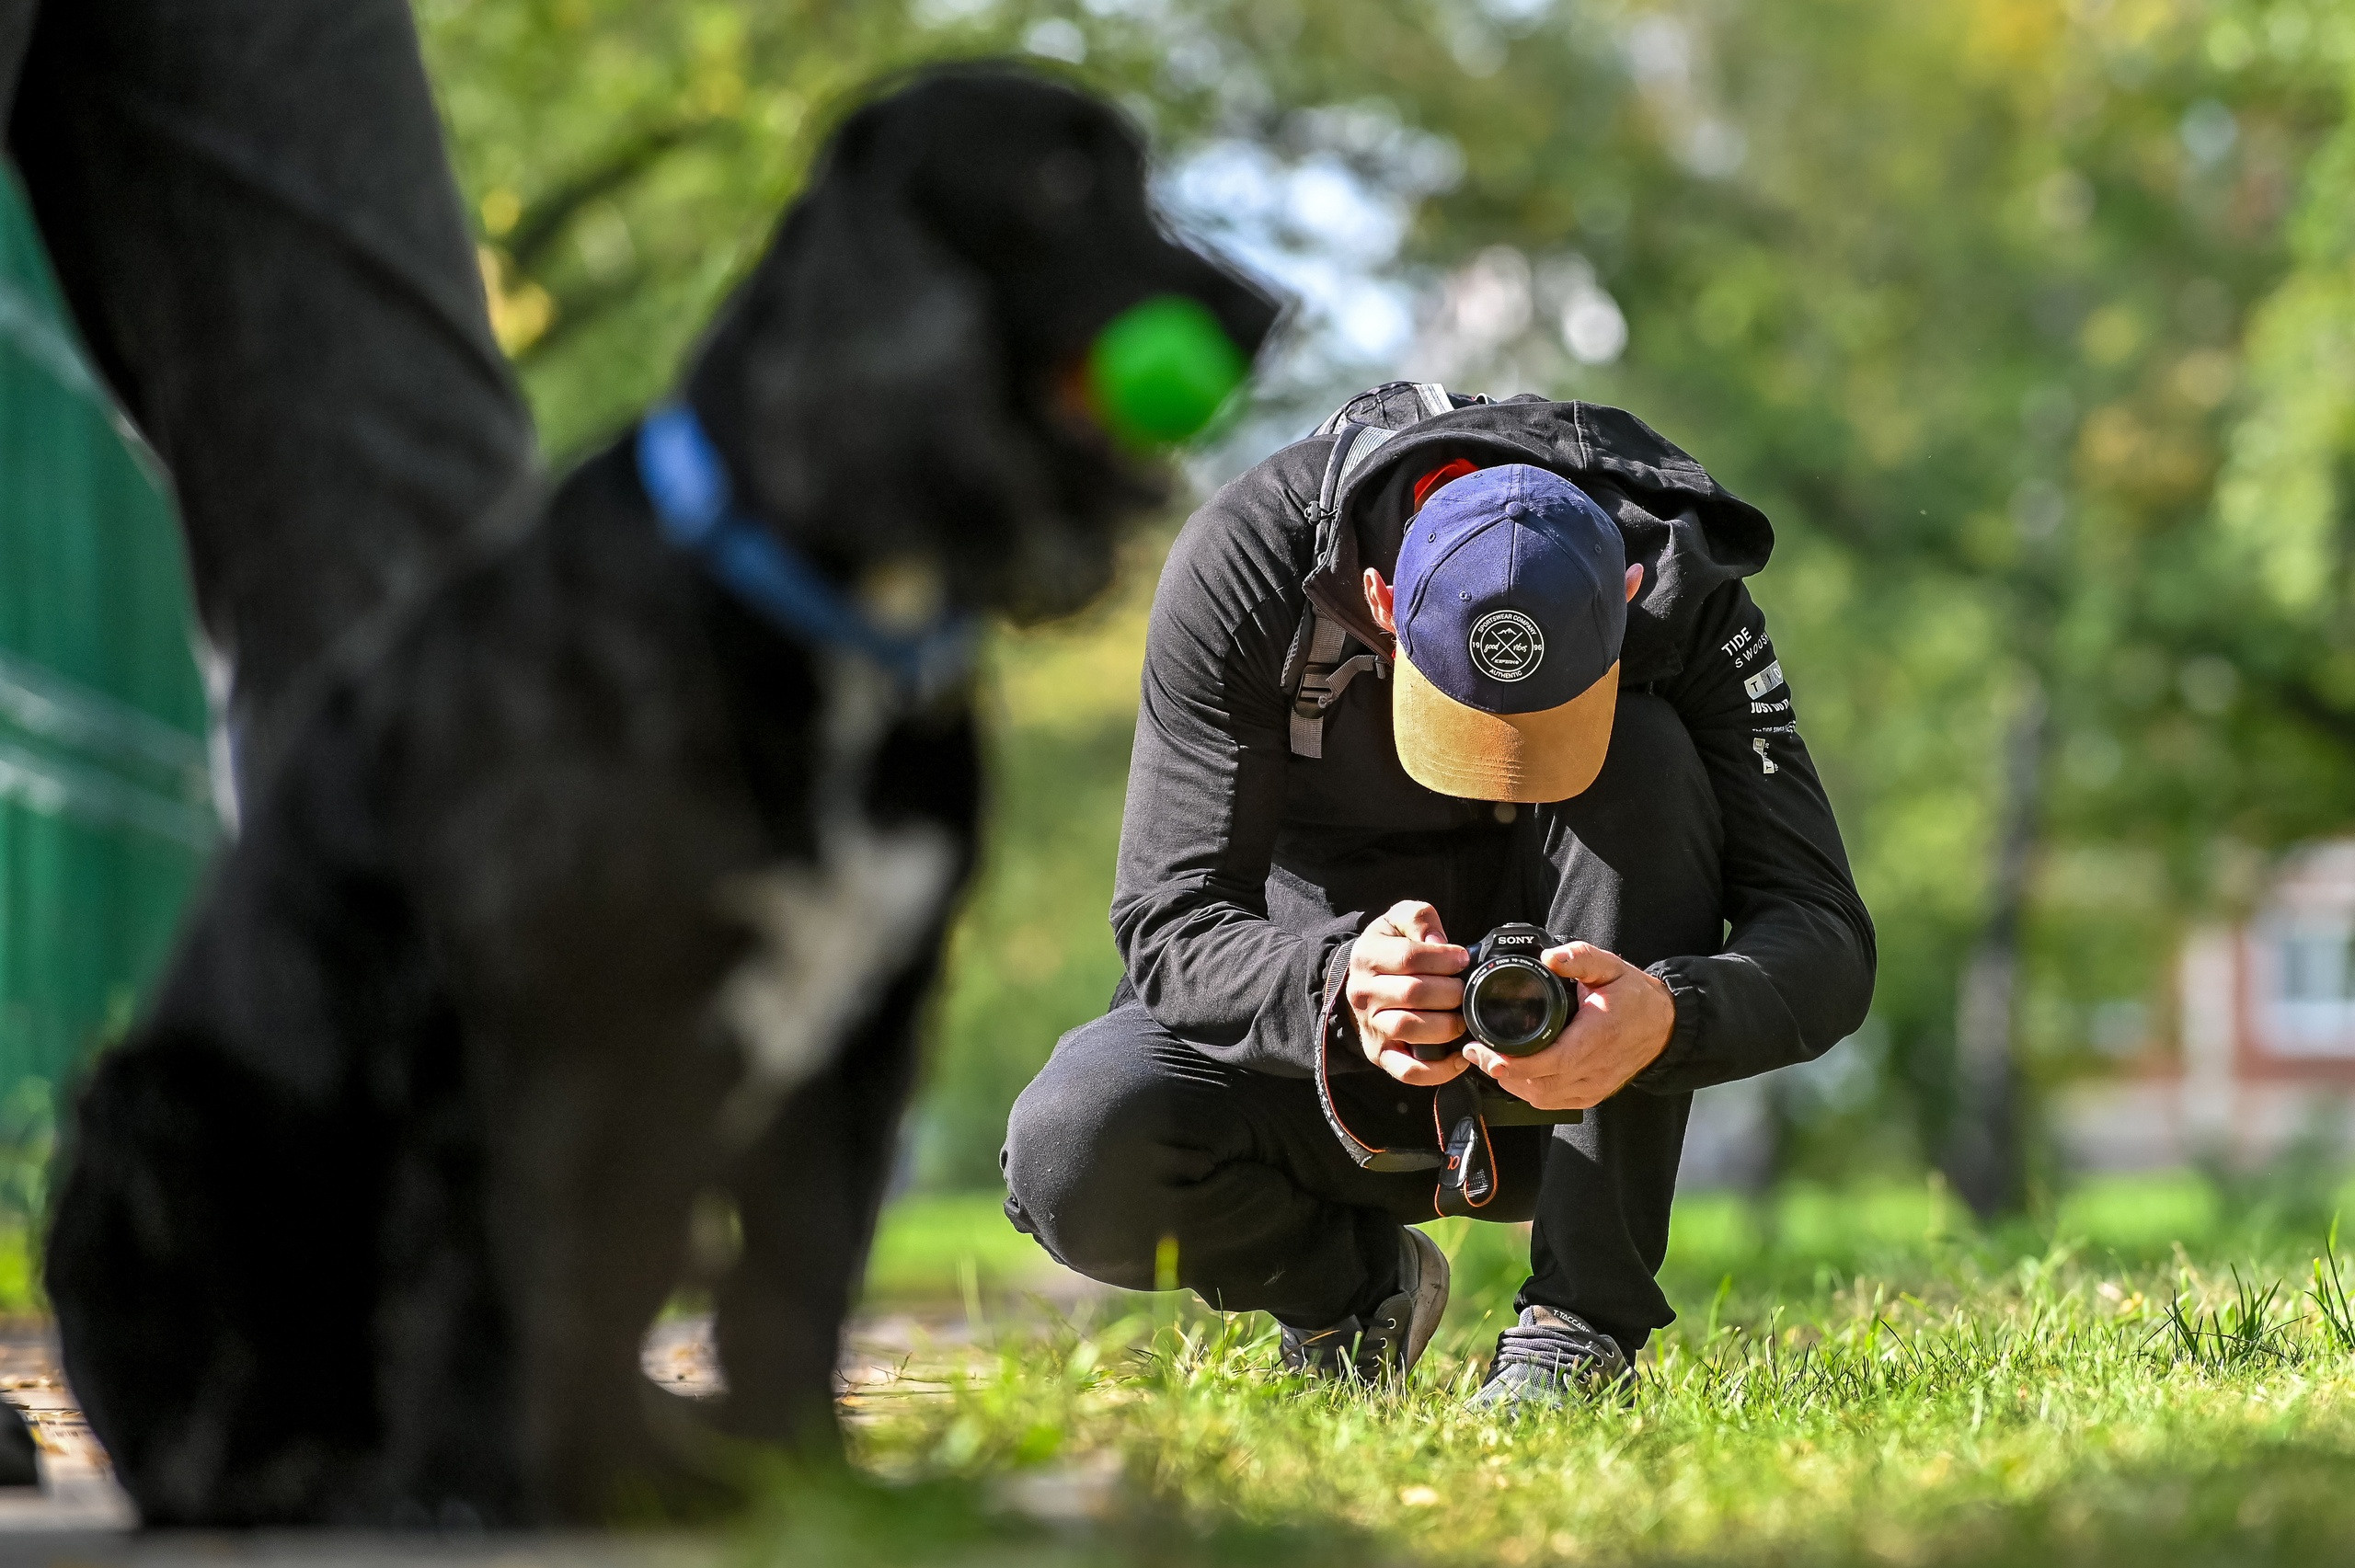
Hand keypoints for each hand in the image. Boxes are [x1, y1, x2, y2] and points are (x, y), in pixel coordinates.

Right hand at [1345, 901, 1471, 1086]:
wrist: (1362, 982)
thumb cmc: (1389, 950)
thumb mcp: (1397, 921)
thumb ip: (1418, 918)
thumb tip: (1437, 941)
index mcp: (1367, 957)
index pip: (1409, 957)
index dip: (1444, 959)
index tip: (1463, 959)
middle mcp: (1364, 993)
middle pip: (1413, 993)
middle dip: (1450, 991)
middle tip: (1465, 990)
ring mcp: (1372, 1027)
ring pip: (1410, 1028)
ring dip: (1446, 1024)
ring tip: (1462, 1017)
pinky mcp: (1381, 1054)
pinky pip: (1407, 1070)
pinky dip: (1437, 1070)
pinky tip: (1458, 1058)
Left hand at [1461, 942, 1673, 1110]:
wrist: (1663, 1026)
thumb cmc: (1634, 997)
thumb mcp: (1610, 967)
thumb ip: (1580, 958)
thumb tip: (1550, 957)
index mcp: (1596, 1038)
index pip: (1549, 1061)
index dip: (1512, 1062)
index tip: (1483, 1049)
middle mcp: (1594, 1068)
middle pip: (1537, 1084)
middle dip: (1499, 1070)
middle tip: (1473, 1049)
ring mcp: (1592, 1086)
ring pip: (1541, 1097)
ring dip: (1510, 1082)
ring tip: (1485, 1059)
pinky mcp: (1591, 1095)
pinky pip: (1551, 1102)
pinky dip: (1527, 1091)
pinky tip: (1511, 1074)